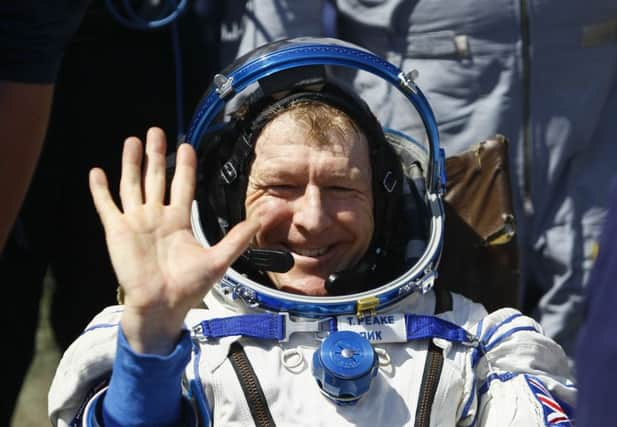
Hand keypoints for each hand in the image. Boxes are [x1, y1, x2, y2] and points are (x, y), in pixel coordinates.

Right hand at [89, 128, 258, 353]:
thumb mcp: (219, 259)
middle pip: (156, 177)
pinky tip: (96, 171)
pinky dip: (100, 189)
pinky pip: (107, 205)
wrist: (162, 306)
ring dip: (131, 163)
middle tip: (156, 131)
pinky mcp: (117, 231)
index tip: (187, 145)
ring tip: (132, 141)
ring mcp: (136, 222)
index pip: (182, 185)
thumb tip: (262, 219)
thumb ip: (238, 237)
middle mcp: (157, 217)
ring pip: (132, 185)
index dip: (185, 166)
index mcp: (179, 221)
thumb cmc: (189, 287)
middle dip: (157, 154)